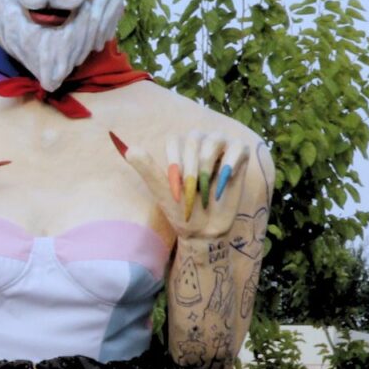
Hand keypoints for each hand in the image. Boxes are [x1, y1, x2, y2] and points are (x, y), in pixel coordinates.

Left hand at [115, 129, 267, 239]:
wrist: (203, 230)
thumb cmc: (181, 209)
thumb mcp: (162, 191)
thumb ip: (147, 169)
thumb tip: (129, 149)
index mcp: (180, 147)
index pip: (175, 140)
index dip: (175, 164)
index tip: (176, 188)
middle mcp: (200, 142)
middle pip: (194, 139)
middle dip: (191, 168)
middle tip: (192, 192)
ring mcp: (220, 147)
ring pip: (215, 139)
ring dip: (208, 164)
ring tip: (206, 186)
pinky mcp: (239, 156)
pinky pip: (238, 147)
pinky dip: (231, 162)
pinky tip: (225, 179)